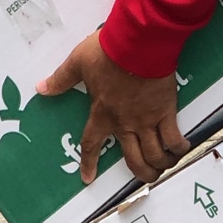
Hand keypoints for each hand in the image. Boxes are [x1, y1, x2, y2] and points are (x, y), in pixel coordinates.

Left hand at [37, 31, 189, 185]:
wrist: (138, 43)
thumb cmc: (107, 52)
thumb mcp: (78, 62)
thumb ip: (61, 78)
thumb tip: (41, 88)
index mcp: (102, 114)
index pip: (91, 145)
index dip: (89, 163)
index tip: (87, 179)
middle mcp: (125, 124)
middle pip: (133, 160)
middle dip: (141, 173)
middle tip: (146, 177)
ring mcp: (147, 120)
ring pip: (155, 155)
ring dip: (161, 165)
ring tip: (165, 167)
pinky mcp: (166, 111)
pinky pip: (174, 138)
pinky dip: (179, 147)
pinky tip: (181, 150)